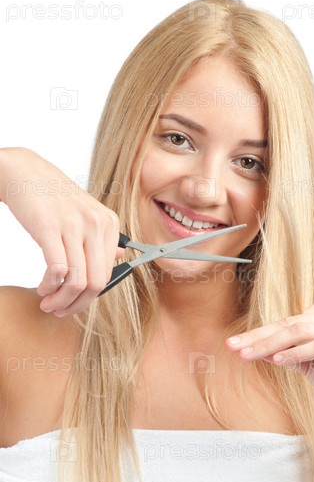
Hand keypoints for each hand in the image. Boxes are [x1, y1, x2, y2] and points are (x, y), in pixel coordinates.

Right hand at [0, 147, 123, 315]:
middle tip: (59, 310)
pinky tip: (42, 287)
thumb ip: (103, 237)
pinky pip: (57, 271)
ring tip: (48, 302)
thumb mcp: (85, 213)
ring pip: (77, 281)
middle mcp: (96, 224)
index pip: (108, 274)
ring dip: (61, 300)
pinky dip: (49, 287)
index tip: (75, 303)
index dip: (91, 296)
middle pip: (96, 282)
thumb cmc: (53, 197)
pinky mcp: (49, 227)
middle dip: (77, 305)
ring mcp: (74, 225)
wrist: (25, 172)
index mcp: (109, 223)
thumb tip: (120, 257)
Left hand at [226, 297, 313, 424]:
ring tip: (248, 356)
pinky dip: (296, 353)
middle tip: (234, 347)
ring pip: (300, 331)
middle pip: (291, 323)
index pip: (288, 320)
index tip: (235, 344)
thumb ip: (286, 351)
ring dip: (271, 345)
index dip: (260, 332)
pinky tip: (277, 362)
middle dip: (259, 337)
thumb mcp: (307, 363)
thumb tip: (257, 348)